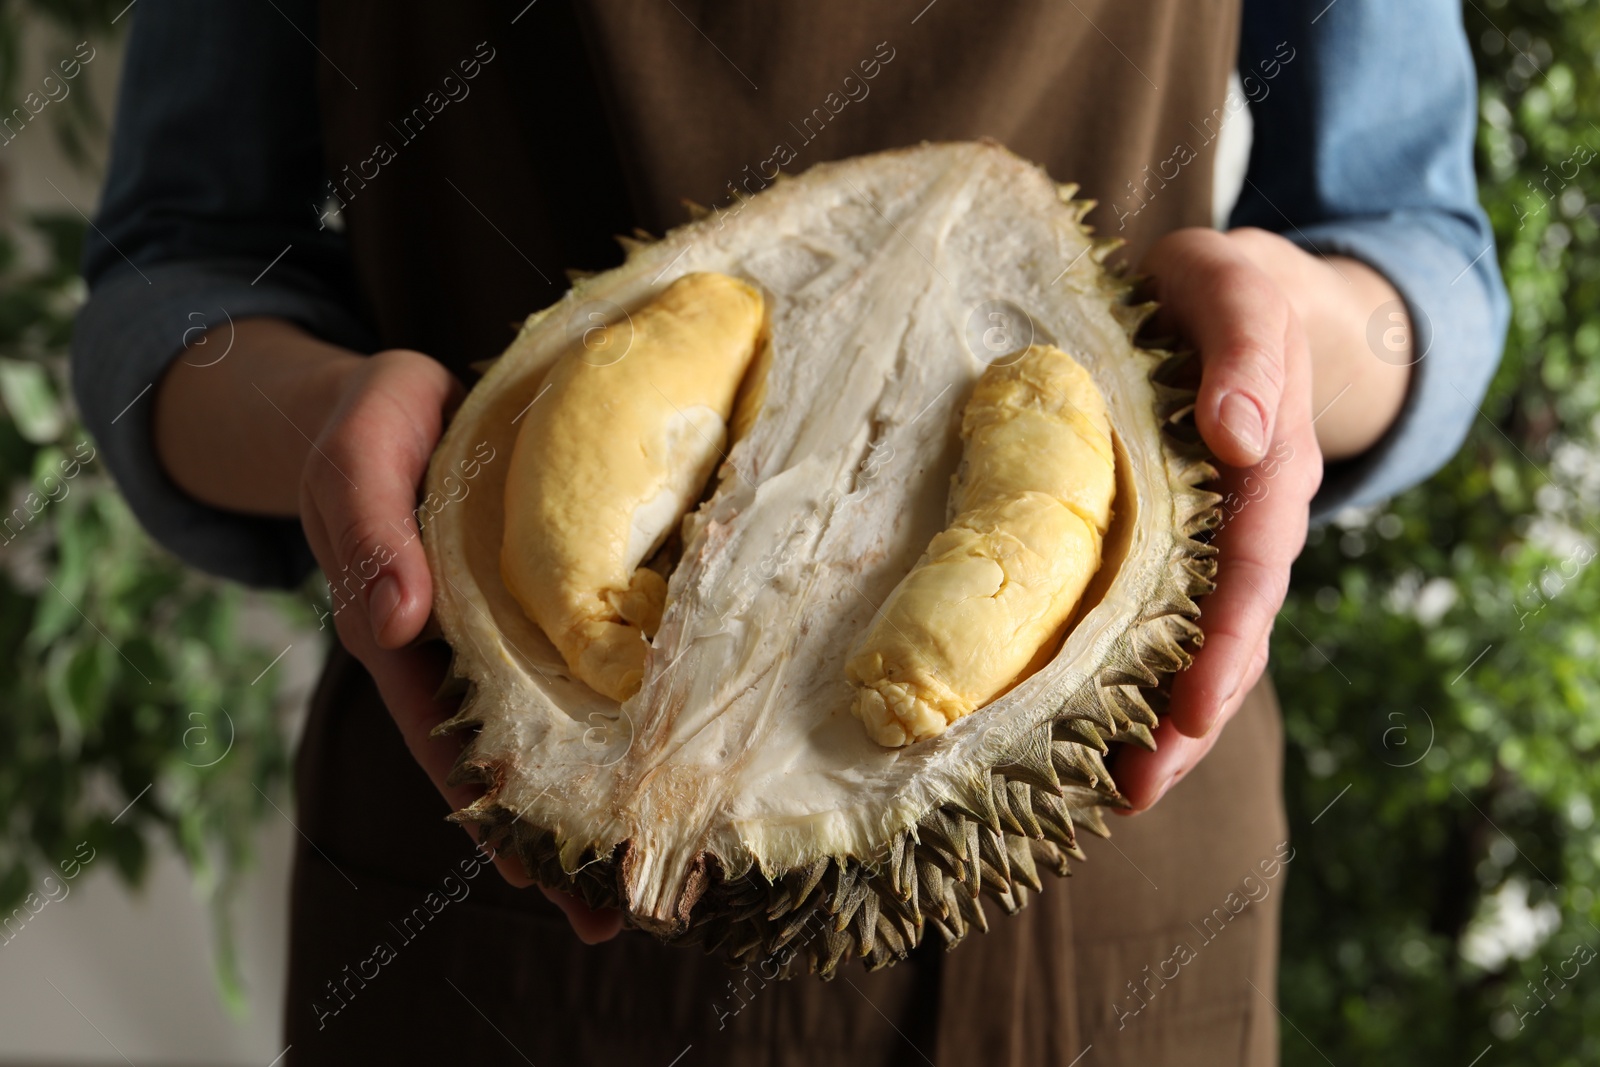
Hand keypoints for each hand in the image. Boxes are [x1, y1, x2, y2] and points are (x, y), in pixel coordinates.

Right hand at [298, 348, 623, 942]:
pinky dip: (633, 700)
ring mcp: (519, 624)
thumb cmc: (370, 428)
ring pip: (566, 717)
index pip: (445, 740)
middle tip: (613, 917)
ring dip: (609, 784)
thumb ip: (365, 536)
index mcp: (409, 636)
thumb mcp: (355, 464)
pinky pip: (601, 653)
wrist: (412, 391)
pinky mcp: (566, 590)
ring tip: (669, 860)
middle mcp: (468, 646)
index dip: (488, 810)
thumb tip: (396, 622)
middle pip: (513, 754)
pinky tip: (685, 738)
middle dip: (559, 834)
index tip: (533, 878)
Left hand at [1115, 228, 1324, 811]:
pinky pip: (1152, 621)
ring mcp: (1207, 543)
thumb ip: (1246, 353)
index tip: (1190, 711)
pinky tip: (1081, 726)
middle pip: (1227, 637)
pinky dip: (1125, 675)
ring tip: (1110, 794)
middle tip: (1137, 789)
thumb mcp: (1238, 293)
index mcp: (1269, 473)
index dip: (1222, 644)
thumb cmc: (1229, 292)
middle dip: (1187, 718)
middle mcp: (1244, 524)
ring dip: (1159, 722)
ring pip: (1192, 645)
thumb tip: (1243, 436)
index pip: (1250, 572)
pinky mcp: (1166, 547)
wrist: (1230, 295)